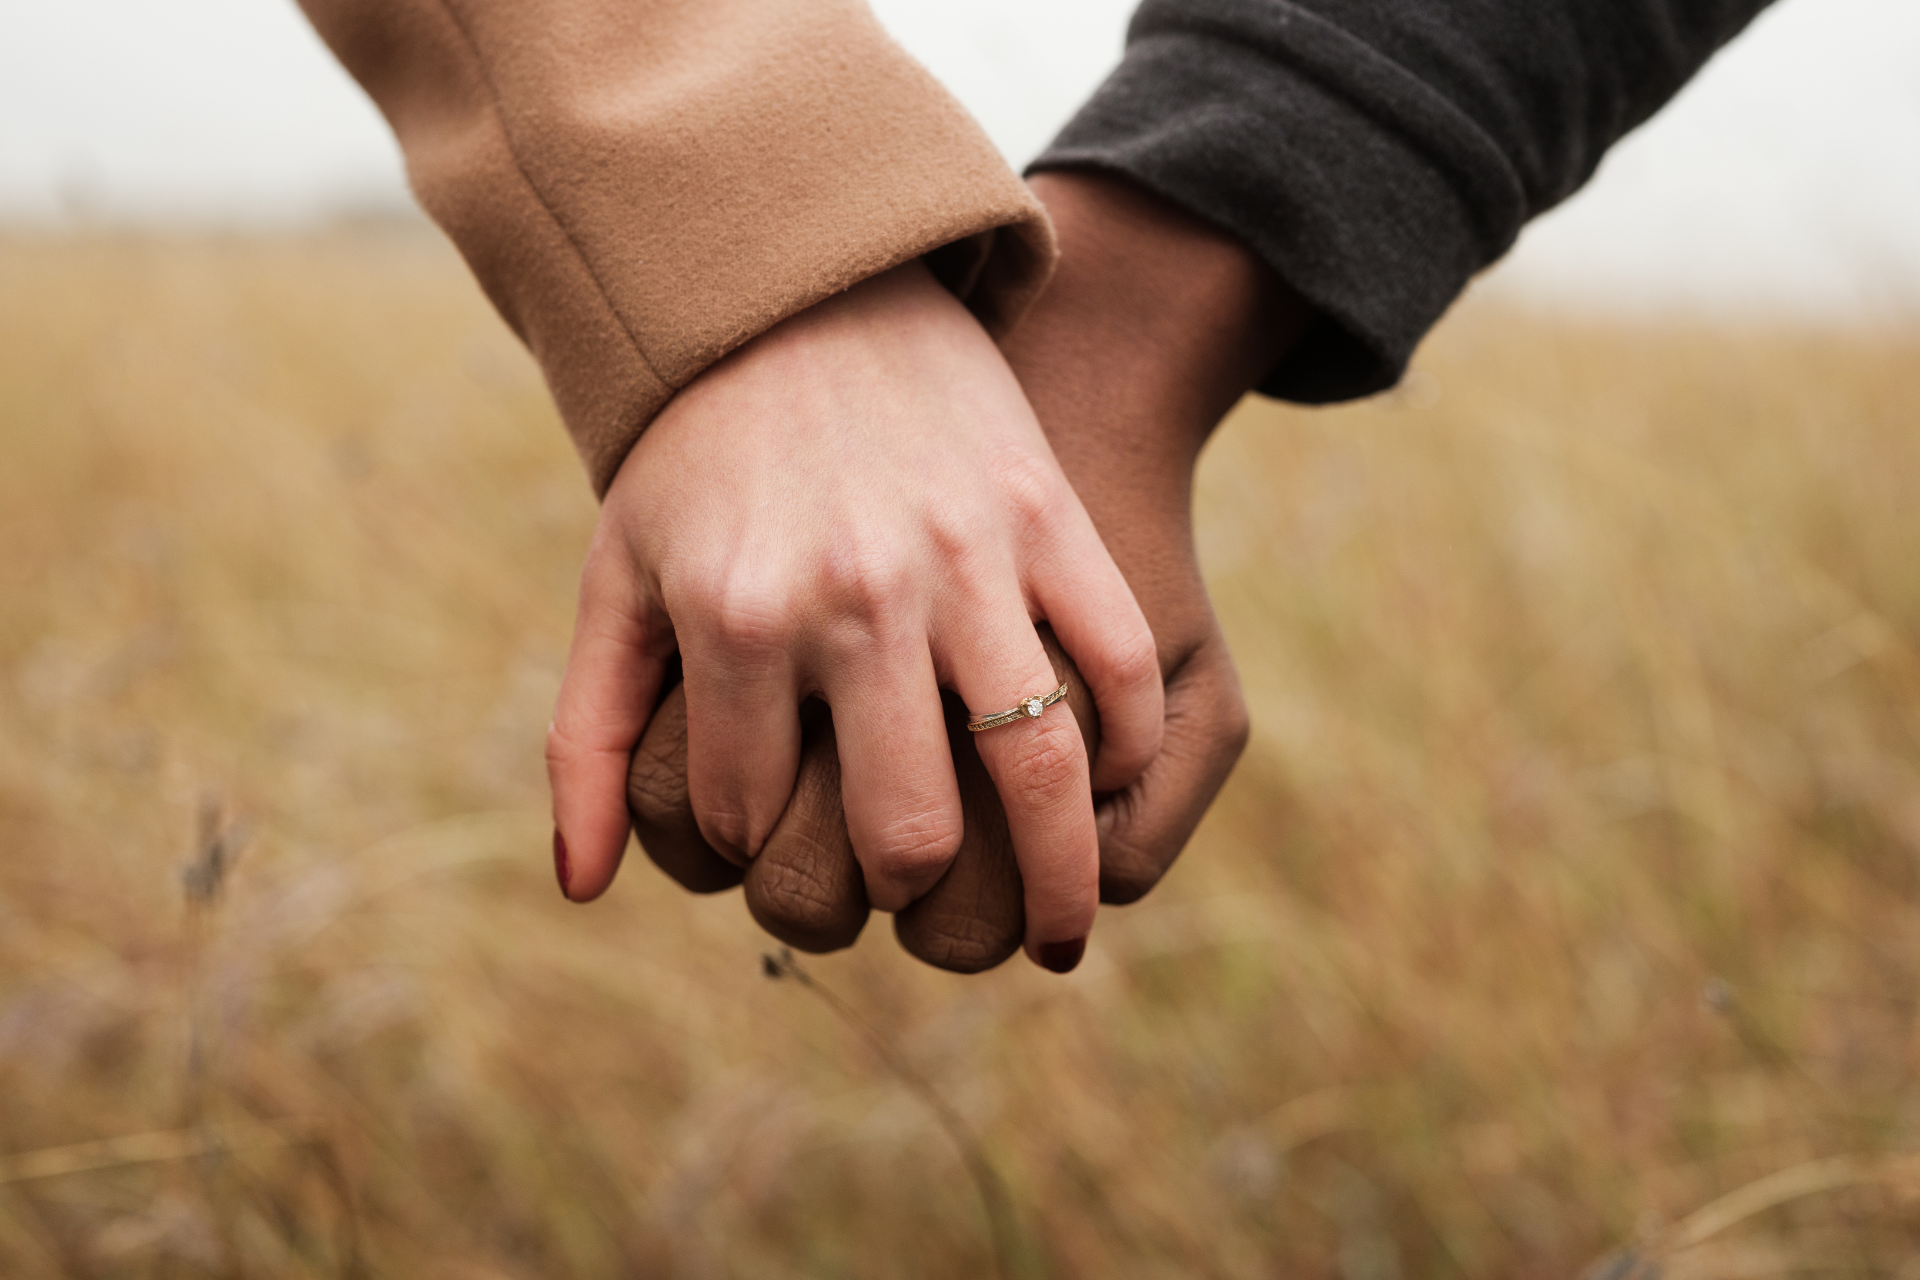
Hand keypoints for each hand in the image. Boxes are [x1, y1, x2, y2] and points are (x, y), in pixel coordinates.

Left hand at [618, 173, 1311, 968]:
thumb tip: (585, 890)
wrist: (800, 284)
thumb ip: (588, 738)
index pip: (754, 820)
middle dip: (899, 893)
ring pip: (1040, 769)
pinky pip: (1118, 663)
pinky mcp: (1046, 518)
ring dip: (1058, 883)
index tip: (770, 828)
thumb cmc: (695, 452)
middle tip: (904, 887)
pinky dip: (1124, 748)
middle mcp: (859, 596)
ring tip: (1061, 940)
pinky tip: (1104, 789)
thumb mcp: (616, 579)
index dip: (755, 849)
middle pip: (908, 835)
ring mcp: (968, 557)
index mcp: (738, 615)